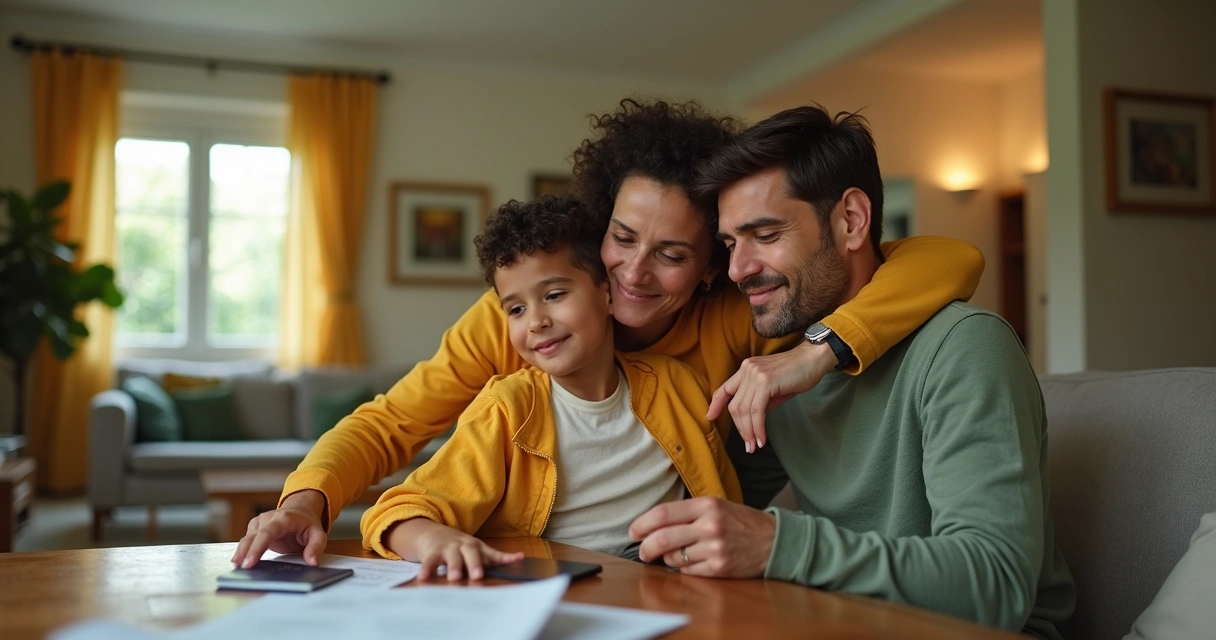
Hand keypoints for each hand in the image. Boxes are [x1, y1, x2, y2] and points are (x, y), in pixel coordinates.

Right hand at [231, 489, 327, 568]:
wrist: (300, 510)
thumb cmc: (307, 523)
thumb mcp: (318, 533)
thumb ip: (316, 547)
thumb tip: (312, 562)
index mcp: (284, 518)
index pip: (267, 533)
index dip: (257, 548)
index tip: (250, 561)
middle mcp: (268, 518)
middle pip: (252, 536)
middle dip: (244, 552)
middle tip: (240, 568)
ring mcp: (259, 522)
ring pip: (246, 539)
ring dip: (240, 553)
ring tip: (236, 567)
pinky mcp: (254, 528)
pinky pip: (247, 541)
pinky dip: (243, 551)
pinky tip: (240, 562)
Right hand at [389, 518, 523, 581]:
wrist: (435, 535)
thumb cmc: (461, 549)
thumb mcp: (477, 552)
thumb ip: (493, 559)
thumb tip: (518, 560)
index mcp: (478, 547)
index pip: (493, 553)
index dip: (505, 557)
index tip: (518, 559)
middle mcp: (464, 546)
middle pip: (471, 554)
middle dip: (475, 564)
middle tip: (477, 576)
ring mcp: (449, 548)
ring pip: (452, 557)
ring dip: (453, 566)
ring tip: (453, 578)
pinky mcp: (433, 552)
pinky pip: (430, 561)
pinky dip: (427, 569)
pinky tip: (423, 578)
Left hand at [629, 496, 775, 577]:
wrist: (774, 540)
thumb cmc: (742, 522)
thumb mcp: (717, 506)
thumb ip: (689, 512)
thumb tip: (654, 524)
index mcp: (707, 505)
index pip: (664, 513)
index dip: (642, 523)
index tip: (633, 531)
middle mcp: (710, 525)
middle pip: (663, 537)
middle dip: (646, 547)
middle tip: (642, 551)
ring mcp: (715, 548)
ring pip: (674, 557)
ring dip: (668, 559)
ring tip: (675, 555)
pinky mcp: (719, 568)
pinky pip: (687, 571)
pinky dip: (683, 568)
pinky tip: (691, 562)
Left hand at [708, 341, 835, 452]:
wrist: (814, 359)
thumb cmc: (797, 374)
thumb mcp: (773, 389)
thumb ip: (760, 402)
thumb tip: (752, 422)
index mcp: (746, 369)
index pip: (725, 388)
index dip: (716, 404)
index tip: (710, 417)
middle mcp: (746, 370)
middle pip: (735, 405)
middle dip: (740, 428)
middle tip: (749, 445)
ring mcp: (754, 374)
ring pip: (744, 410)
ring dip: (749, 432)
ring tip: (755, 446)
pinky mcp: (765, 382)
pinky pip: (756, 411)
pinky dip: (758, 428)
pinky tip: (762, 439)